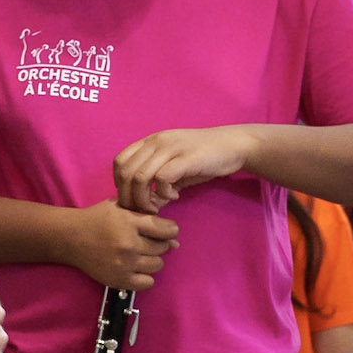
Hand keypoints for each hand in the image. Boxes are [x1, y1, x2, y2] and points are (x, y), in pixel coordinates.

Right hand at [62, 199, 179, 290]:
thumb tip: (175, 238)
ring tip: (140, 254)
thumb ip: (146, 215)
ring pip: (158, 265)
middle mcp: (129, 244)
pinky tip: (137, 268)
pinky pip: (147, 283)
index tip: (164, 231)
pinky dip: (146, 276)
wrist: (71, 238)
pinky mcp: (119, 280)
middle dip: (159, 243)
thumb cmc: (97, 219)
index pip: (167, 230)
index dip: (170, 230)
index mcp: (130, 222)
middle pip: (163, 247)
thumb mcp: (121, 207)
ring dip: (153, 259)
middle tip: (146, 241)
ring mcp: (124, 264)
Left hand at [112, 125, 259, 213]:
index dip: (121, 185)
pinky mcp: (185, 158)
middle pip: (126, 173)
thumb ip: (157, 182)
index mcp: (150, 142)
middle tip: (144, 211)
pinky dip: (164, 194)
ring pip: (140, 177)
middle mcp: (156, 142)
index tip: (134, 200)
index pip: (120, 163)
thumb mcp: (175, 167)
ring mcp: (170, 148)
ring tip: (157, 207)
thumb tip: (147, 204)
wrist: (233, 146)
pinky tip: (175, 196)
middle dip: (129, 198)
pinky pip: (162, 179)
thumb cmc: (203, 158)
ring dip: (144, 199)